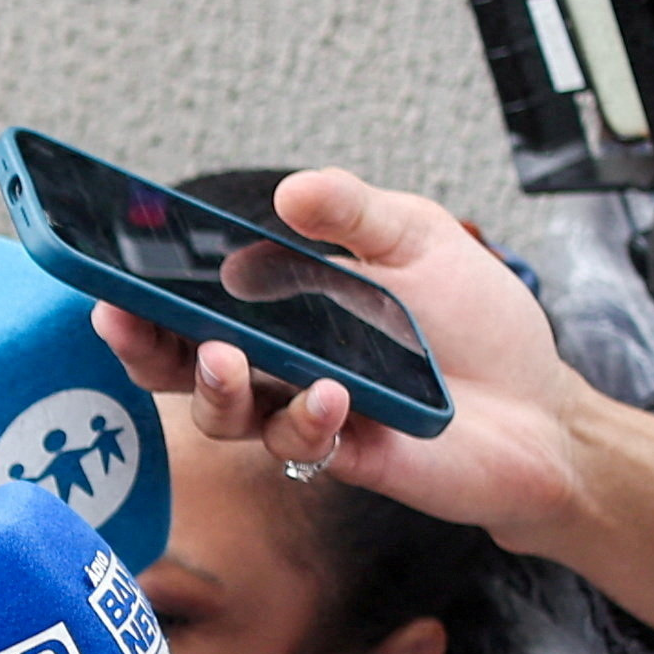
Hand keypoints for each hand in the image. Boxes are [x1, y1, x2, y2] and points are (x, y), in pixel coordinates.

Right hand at [85, 167, 653, 632]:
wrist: (544, 410)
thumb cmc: (479, 329)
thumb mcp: (420, 242)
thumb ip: (356, 214)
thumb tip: (292, 194)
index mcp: (284, 312)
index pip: (194, 304)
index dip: (144, 292)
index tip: (109, 272)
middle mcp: (279, 368)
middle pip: (180, 368)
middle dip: (142, 347)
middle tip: (127, 322)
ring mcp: (304, 415)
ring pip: (222, 415)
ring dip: (213, 388)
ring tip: (230, 360)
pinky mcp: (342, 458)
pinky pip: (299, 443)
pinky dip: (308, 415)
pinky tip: (336, 394)